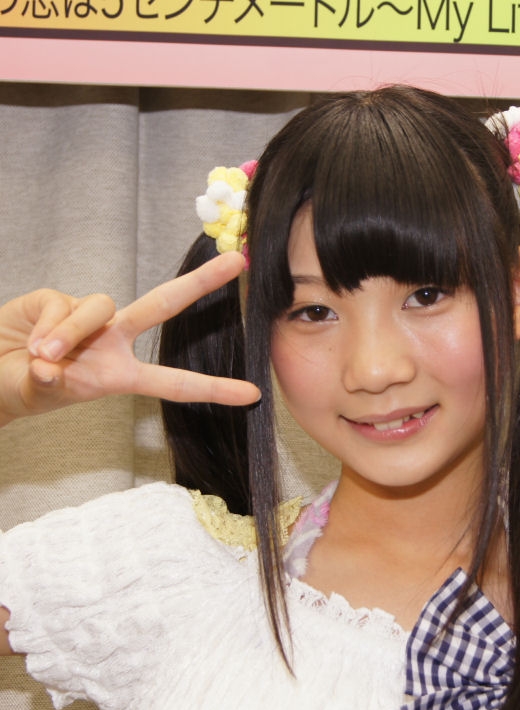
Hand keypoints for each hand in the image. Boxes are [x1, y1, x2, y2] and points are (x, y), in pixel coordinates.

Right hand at [0, 252, 259, 425]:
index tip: (252, 393)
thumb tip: (49, 368)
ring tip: (44, 355)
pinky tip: (32, 339)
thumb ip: (47, 383)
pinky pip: (64, 303)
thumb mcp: (40, 393)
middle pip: (164, 304)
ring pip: (101, 307)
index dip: (213, 389)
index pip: (175, 383)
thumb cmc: (21, 386)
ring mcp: (89, 316)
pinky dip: (48, 324)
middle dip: (202, 283)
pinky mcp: (59, 297)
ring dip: (71, 333)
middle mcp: (114, 340)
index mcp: (122, 375)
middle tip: (238, 261)